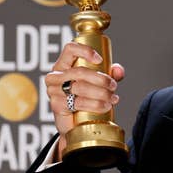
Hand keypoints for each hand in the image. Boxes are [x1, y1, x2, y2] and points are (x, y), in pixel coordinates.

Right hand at [44, 42, 124, 160]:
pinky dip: (96, 104)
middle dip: (101, 79)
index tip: (100, 60)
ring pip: (80, 87)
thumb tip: (118, 70)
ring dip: (101, 93)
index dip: (86, 51)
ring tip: (113, 98)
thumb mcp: (99, 82)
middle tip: (113, 86)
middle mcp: (55, 76)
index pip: (70, 49)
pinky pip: (79, 102)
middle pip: (80, 71)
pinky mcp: (57, 105)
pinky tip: (105, 106)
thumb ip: (110, 73)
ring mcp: (54, 90)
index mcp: (63, 65)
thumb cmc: (85, 98)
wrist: (74, 124)